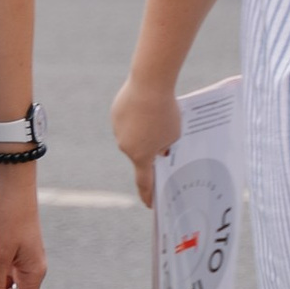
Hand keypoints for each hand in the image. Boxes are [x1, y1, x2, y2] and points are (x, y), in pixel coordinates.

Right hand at [111, 70, 180, 206]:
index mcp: (141, 156)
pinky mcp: (115, 113)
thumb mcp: (174, 134)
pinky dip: (136, 117)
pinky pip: (127, 120)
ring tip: (157, 115)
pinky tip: (146, 106)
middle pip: (140, 153)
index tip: (150, 204)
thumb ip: (165, 147)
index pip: (144, 182)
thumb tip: (156, 148)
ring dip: (143, 130)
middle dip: (150, 148)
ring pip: (133, 135)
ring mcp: (118, 129)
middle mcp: (125, 146)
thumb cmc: (165, 112)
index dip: (148, 194)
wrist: (149, 84)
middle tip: (163, 137)